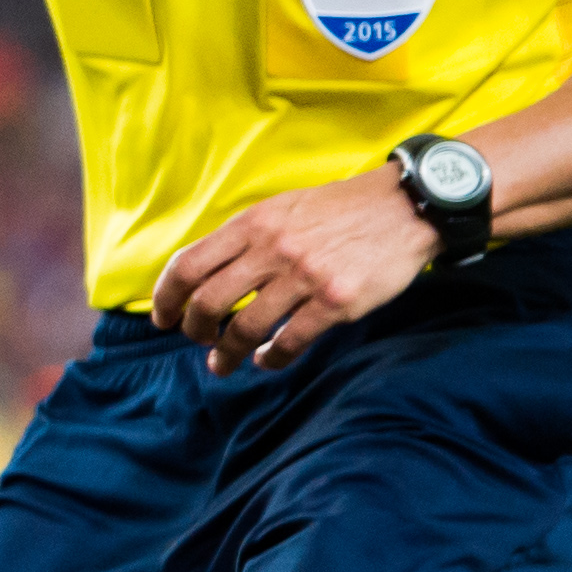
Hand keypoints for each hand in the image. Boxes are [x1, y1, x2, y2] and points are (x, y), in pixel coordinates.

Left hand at [149, 167, 432, 373]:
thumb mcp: (283, 208)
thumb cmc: (340, 211)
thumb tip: (205, 274)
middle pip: (207, 301)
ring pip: (244, 328)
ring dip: (226, 353)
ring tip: (223, 364)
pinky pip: (290, 342)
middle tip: (199, 341)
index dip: (166, 298)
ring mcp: (304, 277)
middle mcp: (272, 249)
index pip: (187, 265)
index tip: (164, 318)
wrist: (408, 207)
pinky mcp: (336, 302)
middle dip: (194, 330)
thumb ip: (245, 238)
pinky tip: (268, 360)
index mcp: (253, 224)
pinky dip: (272, 358)